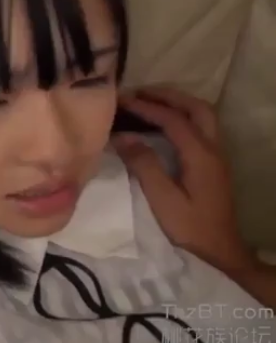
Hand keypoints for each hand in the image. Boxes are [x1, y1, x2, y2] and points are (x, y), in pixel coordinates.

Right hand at [111, 86, 256, 272]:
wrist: (221, 249)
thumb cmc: (191, 226)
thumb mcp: (163, 199)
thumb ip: (144, 165)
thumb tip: (122, 137)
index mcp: (200, 155)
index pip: (173, 120)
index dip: (146, 107)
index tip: (121, 101)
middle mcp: (213, 148)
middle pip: (196, 107)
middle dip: (168, 96)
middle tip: (139, 93)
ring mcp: (217, 154)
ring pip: (203, 115)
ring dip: (178, 103)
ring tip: (150, 102)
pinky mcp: (214, 162)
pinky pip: (202, 126)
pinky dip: (183, 115)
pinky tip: (165, 123)